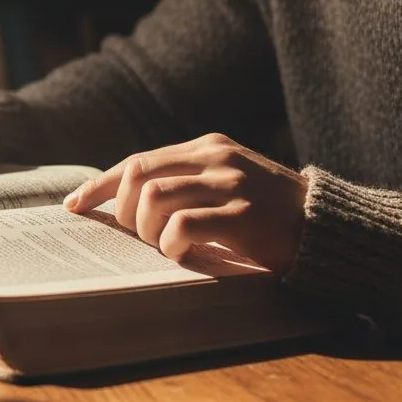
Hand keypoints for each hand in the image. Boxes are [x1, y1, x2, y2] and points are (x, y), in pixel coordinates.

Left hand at [64, 133, 307, 273]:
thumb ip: (184, 183)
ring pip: (153, 197)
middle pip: (138, 174)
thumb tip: (122, 203)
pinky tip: (184, 255)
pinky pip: (181, 225)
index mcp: (206, 147)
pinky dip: (170, 245)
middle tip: (136, 236)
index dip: (100, 185)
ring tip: (164, 247)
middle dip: (122, 209)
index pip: (137, 160)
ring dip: (145, 230)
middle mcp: (215, 157)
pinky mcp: (242, 215)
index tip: (74, 206)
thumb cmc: (266, 214)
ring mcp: (229, 184)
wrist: (326, 228)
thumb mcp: (224, 183)